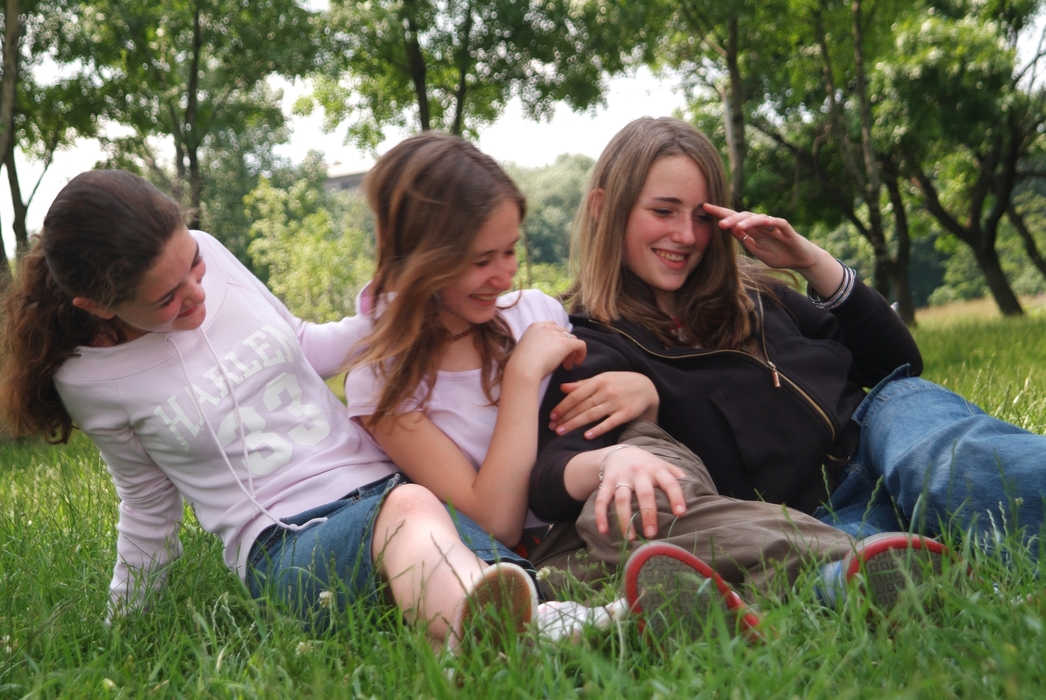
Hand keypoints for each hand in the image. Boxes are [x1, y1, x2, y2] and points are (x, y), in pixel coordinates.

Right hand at [507, 321, 586, 382]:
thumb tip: (544, 351)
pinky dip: (582, 353)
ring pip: (572, 338)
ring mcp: (556, 334)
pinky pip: (581, 344)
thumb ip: (535, 344)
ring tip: (566, 365)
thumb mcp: (524, 347)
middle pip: (563, 332)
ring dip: (571, 352)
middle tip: (561, 361)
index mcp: (535, 326)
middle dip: (564, 345)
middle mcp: (546, 327)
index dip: (556, 337)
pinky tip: (577, 363)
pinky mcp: (565, 344)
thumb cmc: (520, 365)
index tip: (555, 350)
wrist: (523, 370)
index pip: (552, 326)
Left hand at [549, 372, 658, 438]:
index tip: (552, 415)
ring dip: (575, 424)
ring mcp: (616, 403)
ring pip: (592, 415)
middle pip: (582, 406)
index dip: (563, 405)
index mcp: (599, 380)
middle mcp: (606, 391)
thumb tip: (562, 388)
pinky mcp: (625, 413)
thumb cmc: (620, 382)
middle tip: (552, 427)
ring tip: (561, 432)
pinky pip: (609, 423)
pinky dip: (598, 429)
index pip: (577, 394)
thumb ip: (582, 384)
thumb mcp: (603, 378)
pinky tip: (586, 436)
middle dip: (565, 417)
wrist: (647, 387)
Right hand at [594, 447, 685, 539]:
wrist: (619, 452)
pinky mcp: (606, 482)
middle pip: (644, 494)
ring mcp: (621, 477)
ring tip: (631, 538)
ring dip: (625, 520)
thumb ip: (677, 475)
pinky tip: (603, 530)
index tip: (681, 513)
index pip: (669, 482)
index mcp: (656, 469)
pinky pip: (602, 499)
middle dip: (648, 514)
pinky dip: (601, 515)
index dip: (676, 497)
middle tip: (652, 534)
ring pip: (622, 500)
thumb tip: (696, 490)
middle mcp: (639, 472)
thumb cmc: (646, 464)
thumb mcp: (662, 465)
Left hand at [703, 202, 825, 269]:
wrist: (800, 260)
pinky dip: (769, 221)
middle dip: (730, 218)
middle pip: (743, 216)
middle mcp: (761, 225)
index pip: (733, 219)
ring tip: (735, 226)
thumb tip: (729, 229)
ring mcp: (774, 225)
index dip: (720, 213)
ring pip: (757, 218)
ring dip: (746, 221)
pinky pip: (777, 222)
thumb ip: (744, 240)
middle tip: (718, 222)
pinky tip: (761, 222)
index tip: (704, 207)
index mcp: (752, 230)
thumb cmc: (778, 255)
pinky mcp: (786, 228)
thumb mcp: (756, 250)